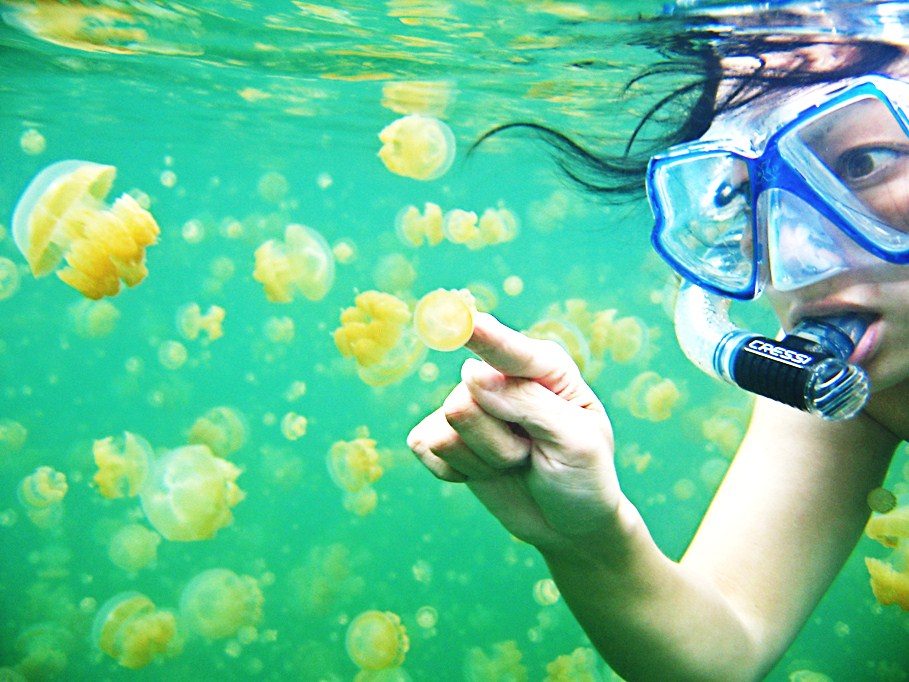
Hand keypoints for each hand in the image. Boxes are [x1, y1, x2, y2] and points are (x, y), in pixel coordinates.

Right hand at [407, 313, 622, 552]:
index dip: (482, 335)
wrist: (567, 525)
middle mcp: (500, 377)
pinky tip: (487, 473)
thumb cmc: (583, 477)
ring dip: (485, 460)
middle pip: (467, 400)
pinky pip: (425, 446)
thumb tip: (471, 373)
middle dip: (499, 443)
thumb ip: (529, 403)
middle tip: (532, 454)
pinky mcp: (444, 434)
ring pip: (448, 429)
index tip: (464, 321)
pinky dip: (457, 472)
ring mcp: (470, 404)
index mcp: (545, 368)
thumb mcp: (575, 441)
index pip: (508, 348)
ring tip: (517, 463)